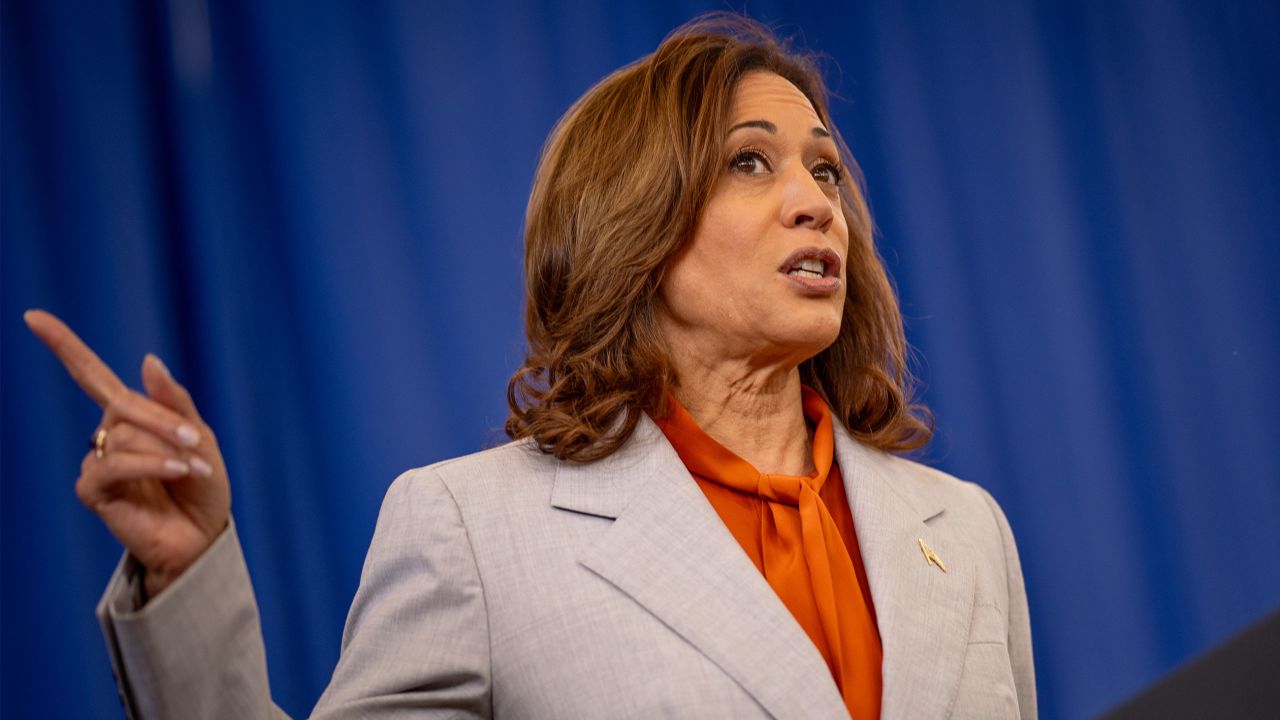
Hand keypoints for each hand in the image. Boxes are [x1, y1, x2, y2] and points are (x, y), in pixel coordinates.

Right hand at [25, 309, 230, 597]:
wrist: (203, 536)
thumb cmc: (202, 487)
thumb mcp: (201, 438)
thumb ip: (174, 402)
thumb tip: (147, 359)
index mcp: (132, 416)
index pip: (92, 375)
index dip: (64, 346)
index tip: (32, 316)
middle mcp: (109, 434)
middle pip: (124, 404)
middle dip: (164, 420)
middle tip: (195, 441)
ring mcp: (98, 462)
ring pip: (124, 434)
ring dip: (165, 448)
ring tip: (193, 468)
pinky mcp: (93, 491)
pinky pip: (113, 464)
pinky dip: (149, 464)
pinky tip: (176, 471)